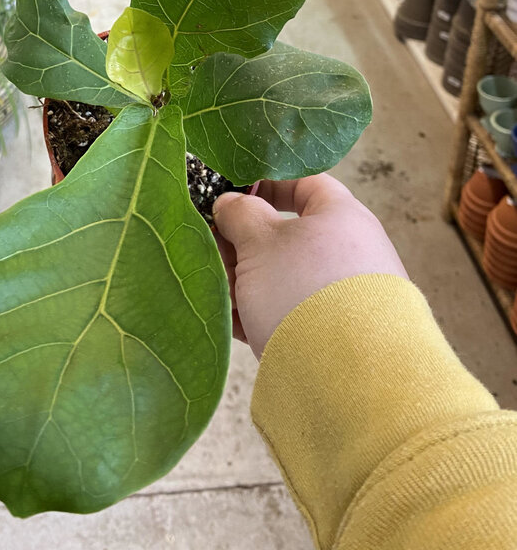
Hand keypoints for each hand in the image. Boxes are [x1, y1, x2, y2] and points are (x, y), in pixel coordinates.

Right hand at [212, 174, 407, 359]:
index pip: (304, 183)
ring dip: (245, 281)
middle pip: (287, 235)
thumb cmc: (305, 291)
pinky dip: (259, 314)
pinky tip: (229, 323)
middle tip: (209, 249)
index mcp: (341, 216)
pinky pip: (291, 314)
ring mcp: (344, 296)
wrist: (352, 378)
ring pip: (283, 277)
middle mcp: (350, 252)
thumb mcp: (260, 242)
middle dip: (243, 242)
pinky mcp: (336, 336)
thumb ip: (240, 214)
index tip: (230, 195)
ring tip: (213, 291)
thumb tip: (230, 202)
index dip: (265, 184)